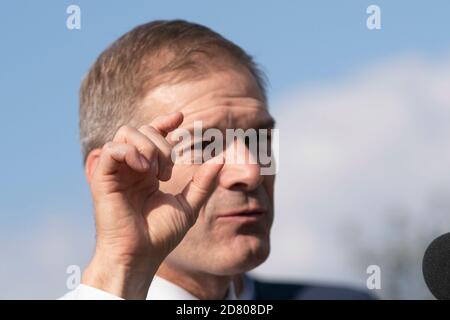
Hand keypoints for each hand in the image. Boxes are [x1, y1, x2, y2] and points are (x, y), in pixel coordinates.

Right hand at [81, 112, 222, 298]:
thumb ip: (203, 182)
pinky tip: (144, 169)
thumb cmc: (161, 235)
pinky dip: (130, 152)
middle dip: (161, 142)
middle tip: (168, 171)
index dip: (164, 122)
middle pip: (142, 129)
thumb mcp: (188, 205)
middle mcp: (131, 168)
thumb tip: (220, 159)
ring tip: (156, 172)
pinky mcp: (103, 177)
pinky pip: (111, 149)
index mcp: (147, 172)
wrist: (140, 255)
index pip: (152, 135)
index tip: (181, 117)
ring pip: (126, 133)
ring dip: (147, 146)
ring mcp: (116, 171)